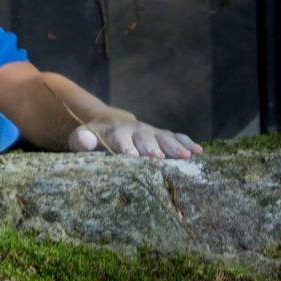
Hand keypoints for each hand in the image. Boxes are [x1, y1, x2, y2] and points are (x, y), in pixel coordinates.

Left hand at [68, 113, 201, 159]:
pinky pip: (176, 137)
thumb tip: (82, 141)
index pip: (120, 139)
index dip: (126, 146)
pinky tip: (199, 152)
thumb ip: (82, 141)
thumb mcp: (82, 138)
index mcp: (114, 132)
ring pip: (164, 137)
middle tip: (159, 158)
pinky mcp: (161, 135)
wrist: (109, 122)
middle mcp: (135, 130)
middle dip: (152, 148)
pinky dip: (187, 142)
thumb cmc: (93, 137)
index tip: (131, 156)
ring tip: (187, 157)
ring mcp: (150, 132)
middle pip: (144, 139)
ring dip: (174, 146)